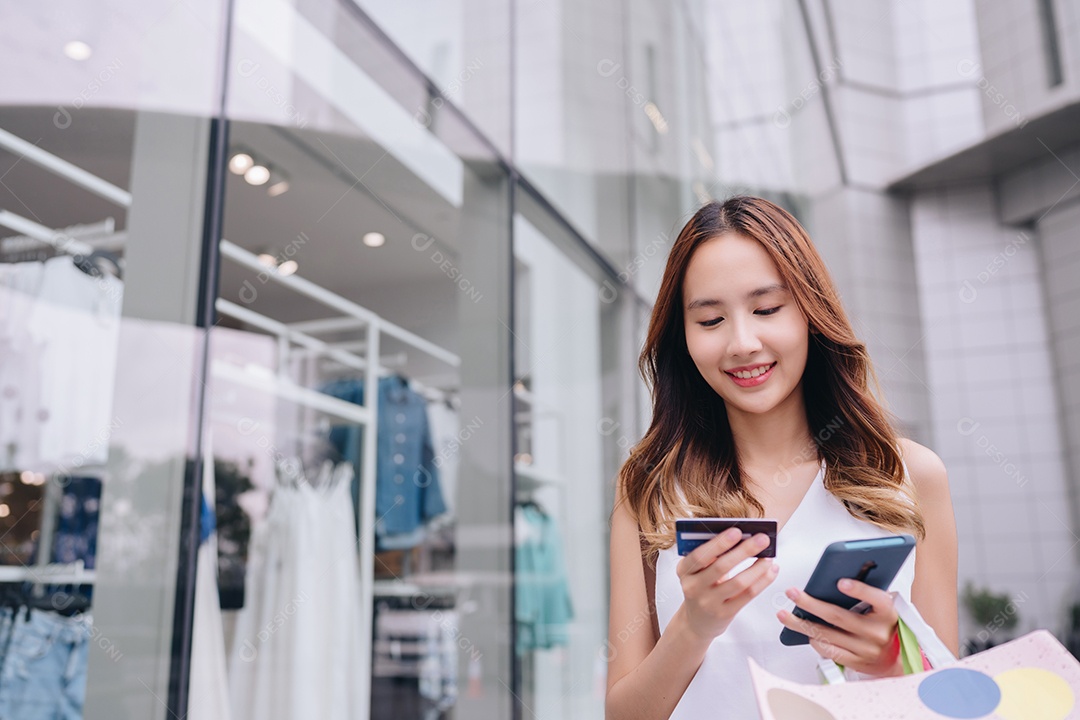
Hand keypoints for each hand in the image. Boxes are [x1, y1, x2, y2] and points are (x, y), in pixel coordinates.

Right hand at [676, 528, 780, 641]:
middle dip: (744, 550)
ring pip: (738, 582)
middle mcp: (693, 587)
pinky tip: (770, 570)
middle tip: (762, 539)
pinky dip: (762, 581)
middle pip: (721, 567)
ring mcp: (708, 602)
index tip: (737, 531)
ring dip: (757, 567)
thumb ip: (712, 555)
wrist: (697, 621)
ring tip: (769, 556)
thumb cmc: (701, 587)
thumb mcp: (697, 571)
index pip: (700, 555)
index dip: (719, 543)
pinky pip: (747, 595)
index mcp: (684, 570)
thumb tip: (741, 536)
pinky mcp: (724, 614)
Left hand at [776, 579, 902, 676]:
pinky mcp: (856, 662)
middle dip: (811, 603)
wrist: (897, 657)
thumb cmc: (883, 623)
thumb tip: (834, 579)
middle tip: (792, 592)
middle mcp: (877, 632)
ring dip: (802, 625)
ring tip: (784, 614)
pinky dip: (815, 641)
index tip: (840, 581)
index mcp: (887, 613)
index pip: (876, 598)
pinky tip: (803, 632)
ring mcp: (866, 649)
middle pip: (838, 616)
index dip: (858, 590)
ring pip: (828, 635)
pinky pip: (830, 651)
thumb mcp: (882, 606)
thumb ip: (866, 593)